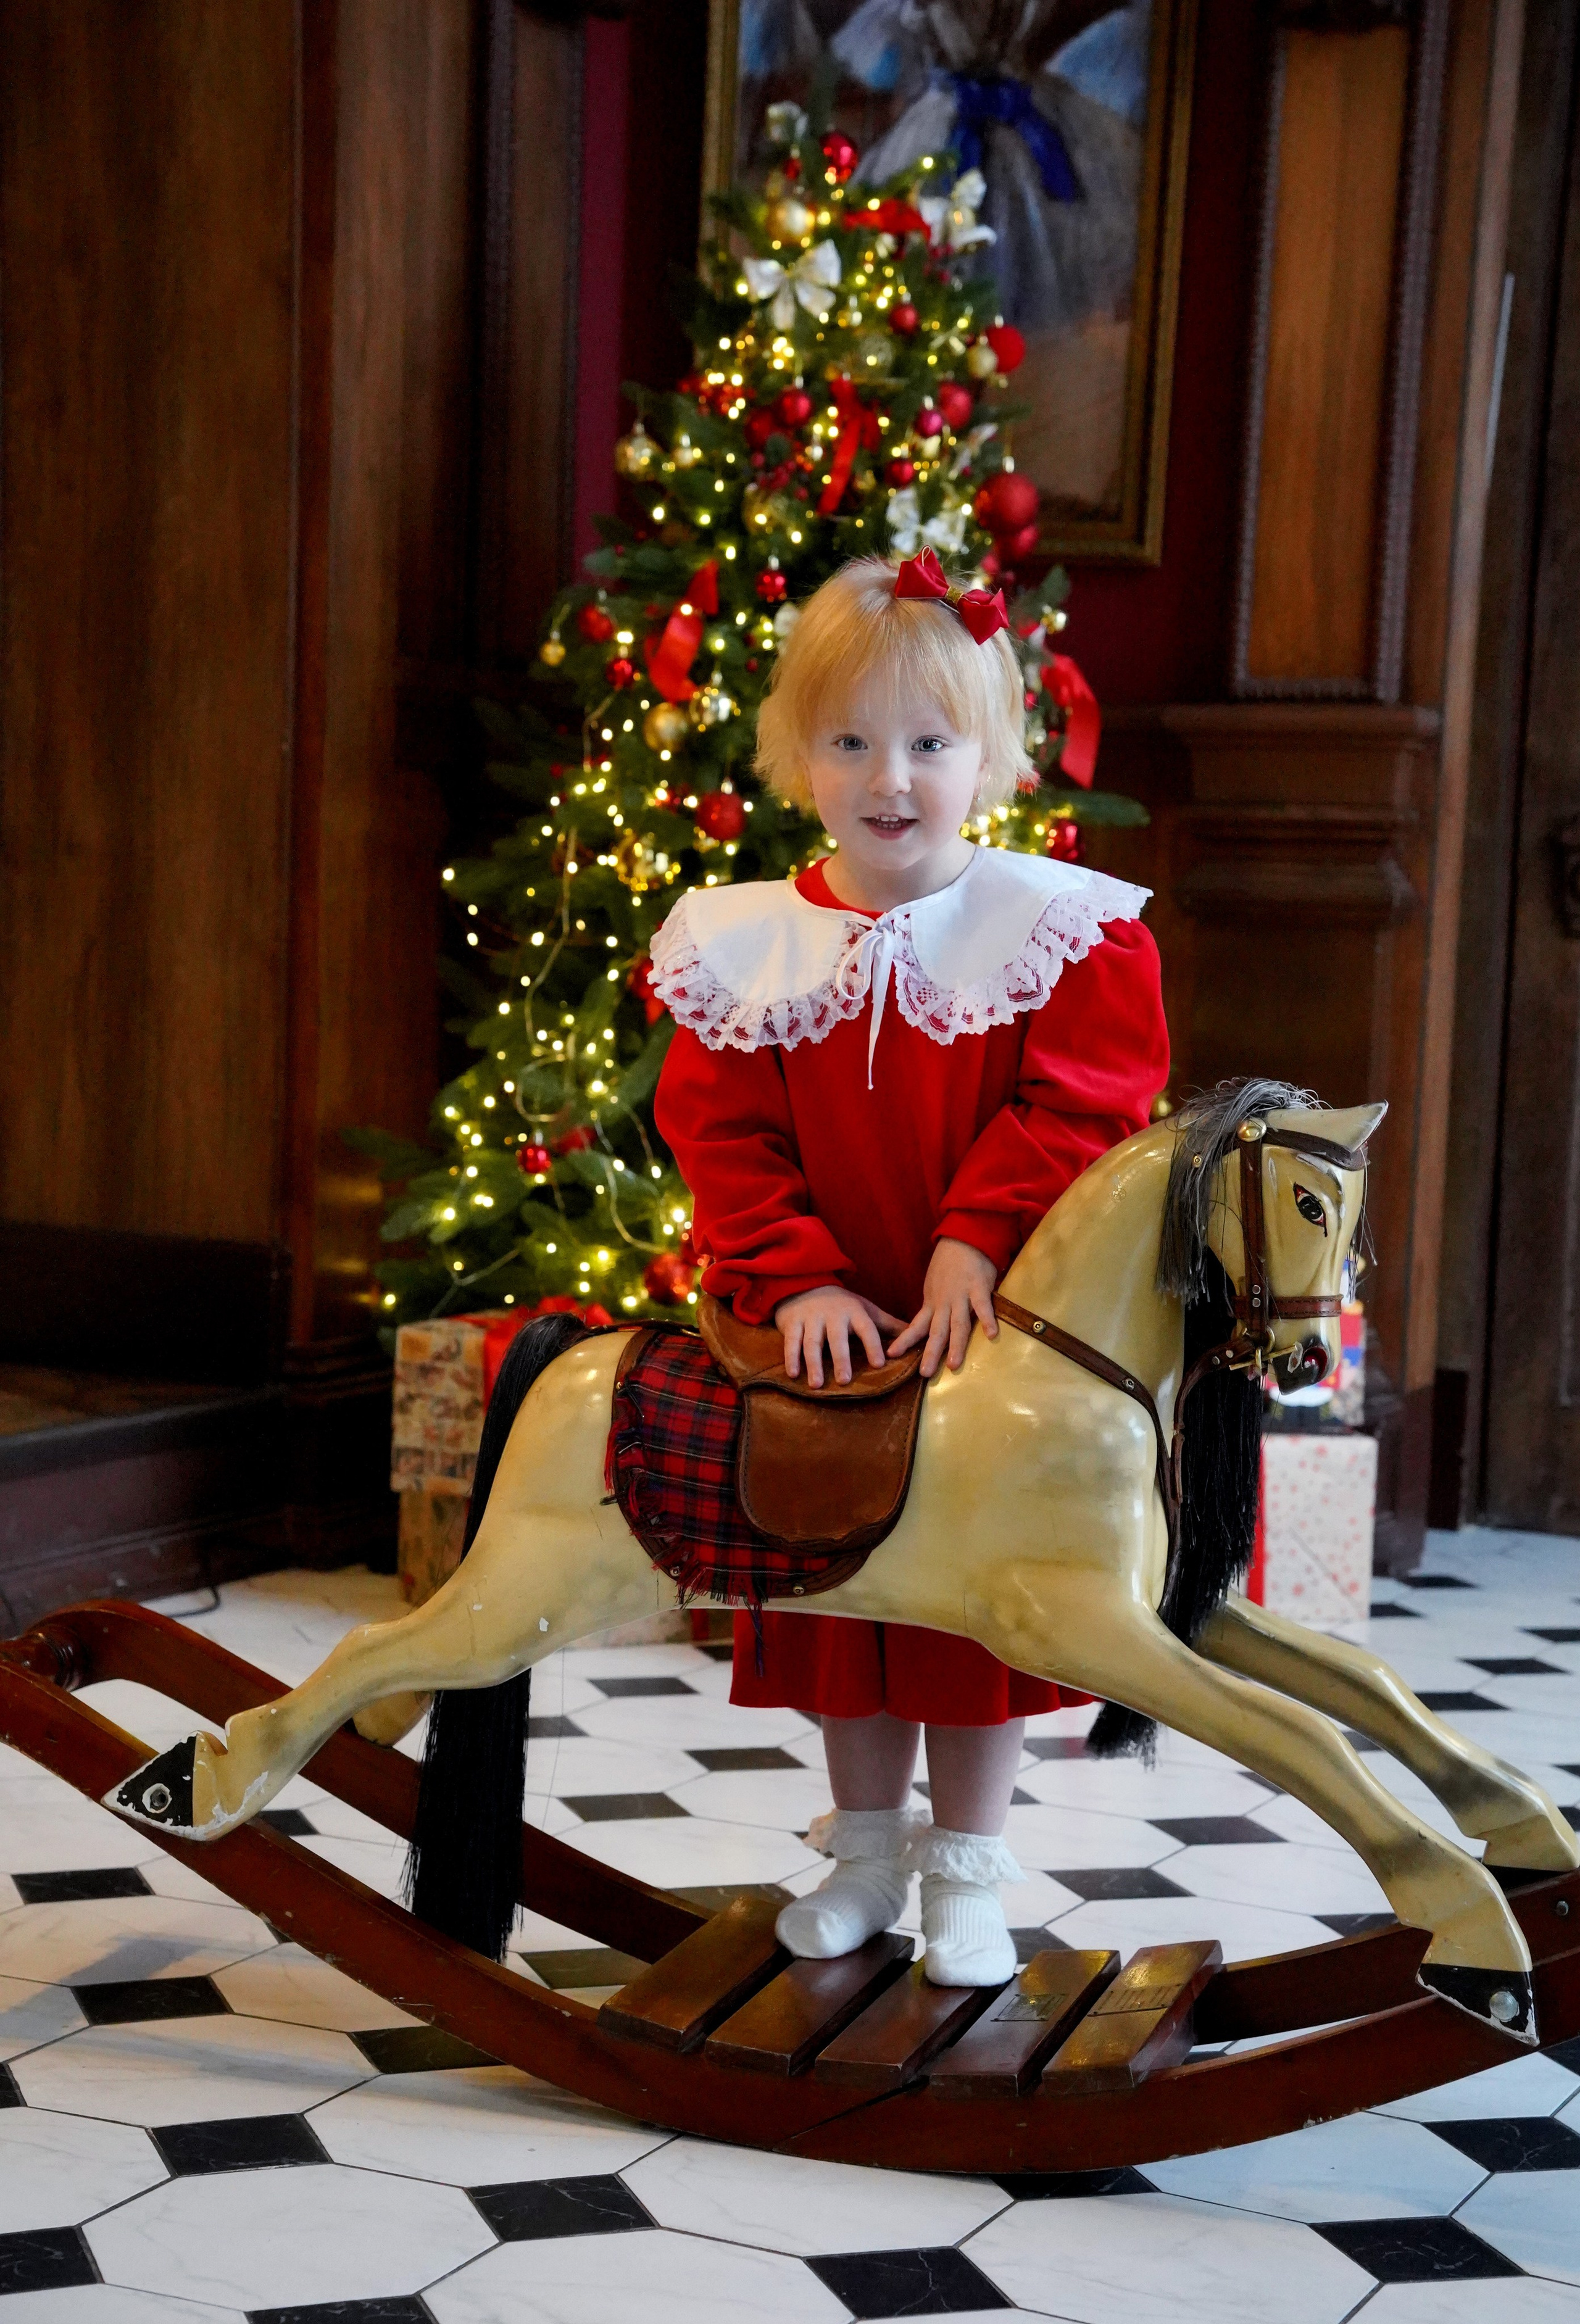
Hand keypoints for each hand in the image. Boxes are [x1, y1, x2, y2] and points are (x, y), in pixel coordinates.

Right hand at [774, 1287, 904, 1387]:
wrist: (804, 1284)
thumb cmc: (841, 1304)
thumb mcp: (865, 1309)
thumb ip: (888, 1325)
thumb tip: (917, 1337)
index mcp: (854, 1312)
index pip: (866, 1329)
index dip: (873, 1346)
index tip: (879, 1365)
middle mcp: (833, 1315)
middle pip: (837, 1338)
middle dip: (840, 1359)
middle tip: (845, 1380)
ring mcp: (811, 1319)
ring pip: (812, 1343)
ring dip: (813, 1364)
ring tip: (817, 1385)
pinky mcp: (792, 1323)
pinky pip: (791, 1342)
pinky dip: (791, 1358)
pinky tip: (793, 1374)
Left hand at [887, 1238, 998, 1377]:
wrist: (963, 1237)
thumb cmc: (949, 1263)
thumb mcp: (934, 1286)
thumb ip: (933, 1307)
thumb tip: (926, 1327)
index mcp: (933, 1303)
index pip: (917, 1326)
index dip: (905, 1341)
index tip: (891, 1355)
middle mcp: (944, 1303)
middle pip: (936, 1332)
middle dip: (931, 1353)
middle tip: (925, 1374)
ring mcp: (961, 1295)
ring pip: (958, 1325)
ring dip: (956, 1345)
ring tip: (953, 1365)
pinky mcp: (979, 1287)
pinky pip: (983, 1305)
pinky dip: (987, 1319)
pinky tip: (992, 1335)